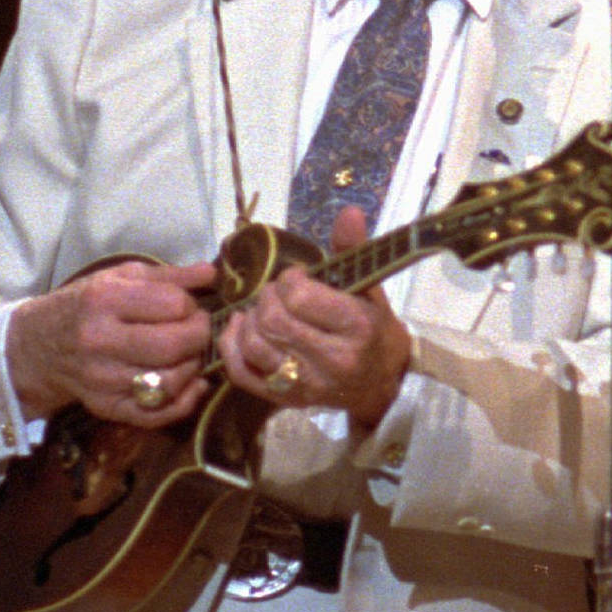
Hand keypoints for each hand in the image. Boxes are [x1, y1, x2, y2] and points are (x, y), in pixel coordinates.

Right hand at [6, 259, 213, 425]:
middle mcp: (99, 341)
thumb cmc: (85, 304)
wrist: (36, 346)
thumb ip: (168, 276)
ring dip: (193, 368)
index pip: (173, 305)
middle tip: (198, 331)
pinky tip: (192, 385)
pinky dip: (183, 403)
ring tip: (189, 354)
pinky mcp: (104, 407)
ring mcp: (100, 379)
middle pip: (173, 346)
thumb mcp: (120, 277)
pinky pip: (155, 415)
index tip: (188, 307)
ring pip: (169, 382)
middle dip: (200, 337)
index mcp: (104, 300)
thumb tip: (211, 274)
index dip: (192, 306)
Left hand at [219, 206, 411, 429]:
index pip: (301, 297)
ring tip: (261, 309)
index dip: (290, 280)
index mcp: (356, 327)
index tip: (297, 277)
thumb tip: (348, 211)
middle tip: (277, 292)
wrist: (380, 383)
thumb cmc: (374, 329)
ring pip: (254, 345)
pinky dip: (231, 346)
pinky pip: (242, 373)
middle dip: (267, 297)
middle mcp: (332, 360)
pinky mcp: (284, 400)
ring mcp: (306, 385)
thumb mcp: (369, 288)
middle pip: (274, 321)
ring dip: (248, 319)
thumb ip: (352, 249)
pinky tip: (239, 328)